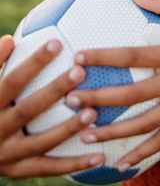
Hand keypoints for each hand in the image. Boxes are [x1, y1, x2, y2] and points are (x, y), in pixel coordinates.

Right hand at [0, 35, 101, 177]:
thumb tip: (9, 39)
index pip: (10, 82)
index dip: (32, 63)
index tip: (57, 42)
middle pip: (28, 109)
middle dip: (54, 90)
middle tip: (80, 72)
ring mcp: (9, 155)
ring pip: (41, 142)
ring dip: (68, 128)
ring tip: (93, 113)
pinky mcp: (20, 170)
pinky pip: (50, 167)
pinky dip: (75, 163)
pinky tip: (99, 155)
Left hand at [68, 0, 159, 172]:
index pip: (135, 55)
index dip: (106, 56)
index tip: (79, 57)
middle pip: (135, 93)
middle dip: (101, 99)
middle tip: (71, 101)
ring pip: (146, 122)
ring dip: (114, 132)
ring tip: (85, 136)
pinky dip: (143, 152)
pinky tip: (121, 163)